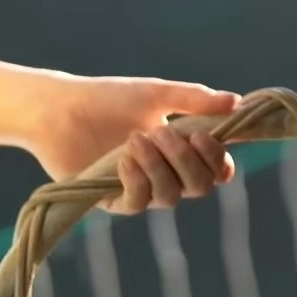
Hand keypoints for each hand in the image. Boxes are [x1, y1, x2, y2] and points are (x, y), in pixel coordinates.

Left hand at [26, 77, 241, 212]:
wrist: (60, 108)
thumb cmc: (109, 98)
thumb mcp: (156, 94)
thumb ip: (195, 99)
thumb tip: (236, 102)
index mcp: (181, 151)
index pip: (215, 170)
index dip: (219, 161)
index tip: (206, 137)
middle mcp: (165, 174)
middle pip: (199, 187)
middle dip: (187, 160)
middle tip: (166, 132)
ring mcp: (141, 189)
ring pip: (171, 196)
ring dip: (159, 167)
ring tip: (136, 139)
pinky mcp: (113, 200)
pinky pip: (138, 203)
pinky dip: (137, 180)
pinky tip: (125, 158)